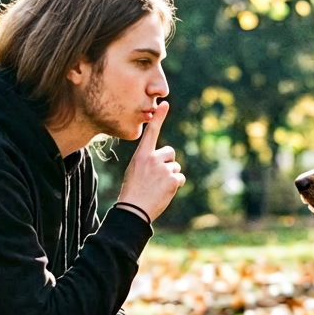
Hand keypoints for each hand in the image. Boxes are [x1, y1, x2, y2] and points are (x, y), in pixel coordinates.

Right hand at [117, 101, 183, 220]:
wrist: (133, 210)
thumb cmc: (132, 191)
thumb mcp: (135, 170)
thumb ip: (148, 161)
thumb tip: (167, 158)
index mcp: (141, 155)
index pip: (151, 132)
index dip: (159, 118)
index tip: (165, 104)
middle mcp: (153, 158)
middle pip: (170, 153)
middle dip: (168, 164)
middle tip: (156, 178)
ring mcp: (164, 168)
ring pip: (175, 167)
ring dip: (170, 177)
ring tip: (157, 188)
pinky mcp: (173, 179)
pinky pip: (180, 178)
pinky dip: (175, 186)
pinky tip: (164, 192)